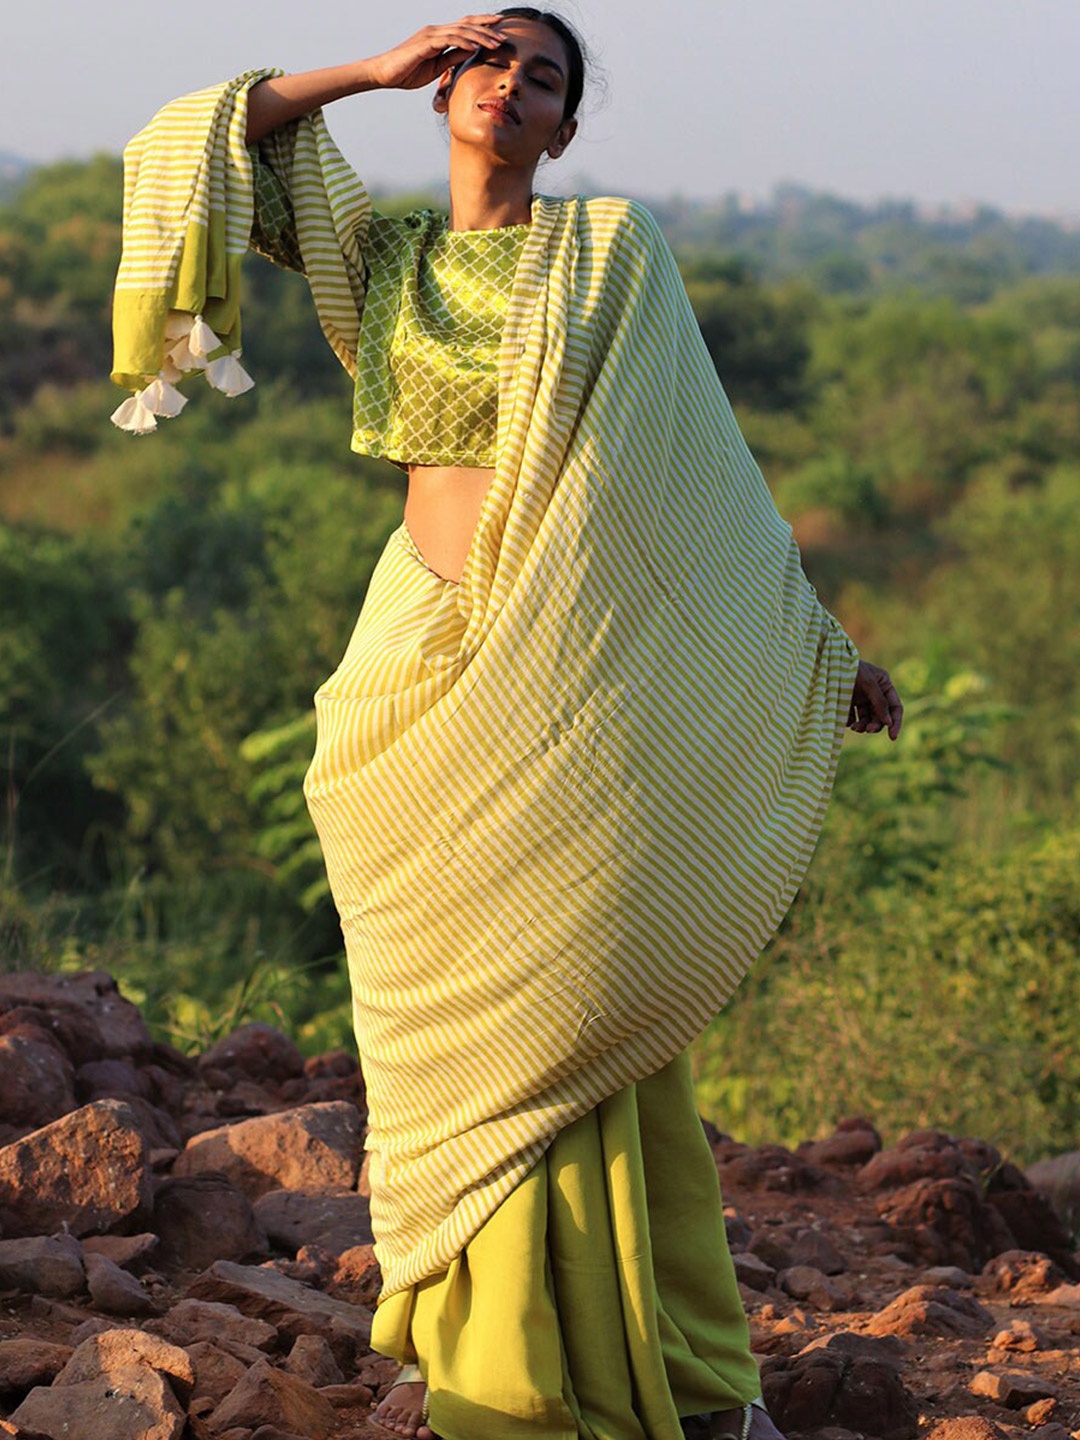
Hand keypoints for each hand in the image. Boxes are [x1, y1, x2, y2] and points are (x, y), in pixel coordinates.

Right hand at [367, 15, 507, 91]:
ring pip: (461, 30)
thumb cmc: (408, 72)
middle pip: (467, 25)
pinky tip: (476, 47)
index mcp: (439, 36)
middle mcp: (436, 31)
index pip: (465, 27)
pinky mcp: (424, 43)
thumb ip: (452, 58)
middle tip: (505, 35)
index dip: (483, 27)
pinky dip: (463, 42)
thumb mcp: (436, 67)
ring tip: (496, 43)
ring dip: (481, 36)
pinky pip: (448, 40)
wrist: (384, 74)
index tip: (500, 31)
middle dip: (488, 29)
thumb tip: (470, 53)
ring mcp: (430, 35)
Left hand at [847, 660, 902, 739]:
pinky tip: (847, 721)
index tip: (892, 737)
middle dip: (875, 725)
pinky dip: (851, 722)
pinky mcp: (847, 702)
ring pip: (867, 719)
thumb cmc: (850, 668)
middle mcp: (874, 692)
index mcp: (884, 684)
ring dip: (864, 726)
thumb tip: (888, 723)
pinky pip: (853, 718)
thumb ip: (879, 702)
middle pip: (881, 716)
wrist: (825, 663)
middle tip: (867, 729)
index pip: (895, 707)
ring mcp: (861, 698)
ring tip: (855, 727)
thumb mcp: (868, 683)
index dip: (896, 723)